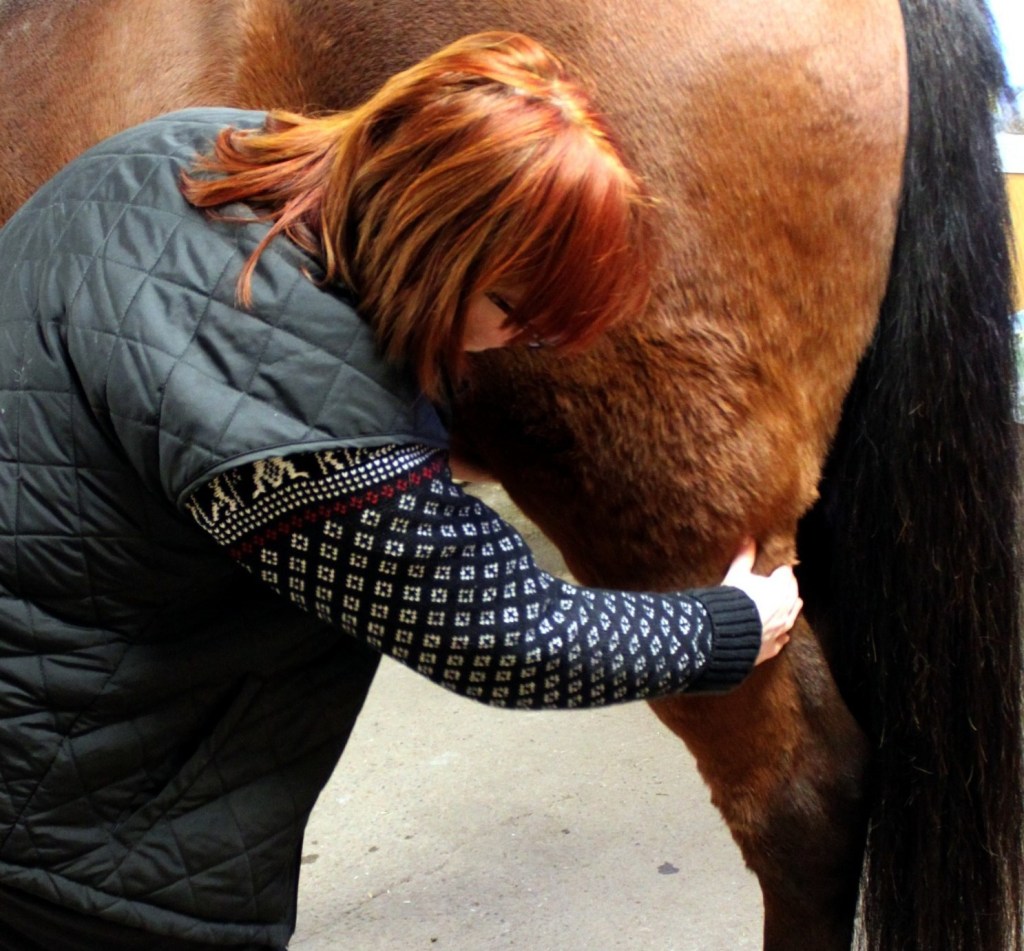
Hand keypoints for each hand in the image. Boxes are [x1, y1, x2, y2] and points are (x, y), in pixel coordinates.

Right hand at [722, 539, 801, 664]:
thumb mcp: (736, 575)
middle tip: (782, 583)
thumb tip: (748, 538)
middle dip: (789, 587)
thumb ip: (744, 557)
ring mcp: (781, 629)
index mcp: (780, 588)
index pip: (786, 574)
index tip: (777, 568)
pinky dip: (782, 635)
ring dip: (791, 609)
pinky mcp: (772, 646)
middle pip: (793, 594)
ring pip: (792, 616)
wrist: (726, 633)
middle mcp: (785, 609)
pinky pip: (781, 639)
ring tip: (790, 603)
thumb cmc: (733, 600)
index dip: (781, 570)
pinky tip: (782, 635)